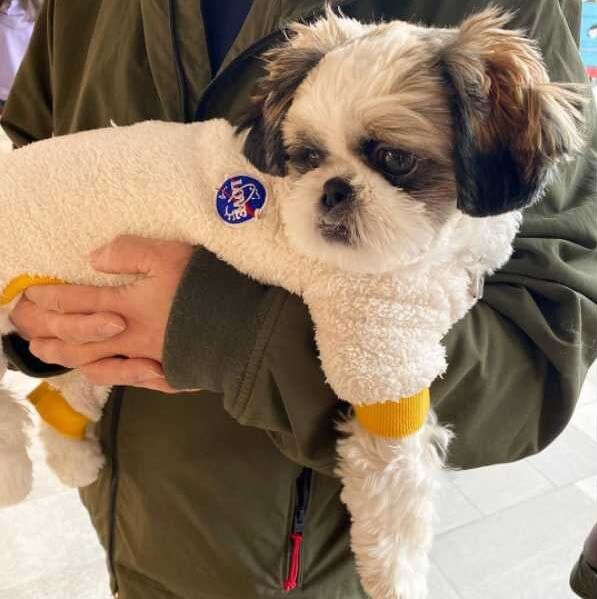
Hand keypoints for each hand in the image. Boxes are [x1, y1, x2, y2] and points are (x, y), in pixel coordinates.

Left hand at [10, 236, 193, 392]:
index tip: (29, 294)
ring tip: (43, 352)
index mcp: (127, 305)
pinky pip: (124, 377)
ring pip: (94, 360)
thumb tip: (93, 258)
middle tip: (21, 327)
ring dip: (64, 355)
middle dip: (45, 331)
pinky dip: (103, 374)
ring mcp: (145, 357)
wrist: (243, 328)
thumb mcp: (169, 255)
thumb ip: (129, 253)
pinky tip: (94, 371)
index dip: (50, 298)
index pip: (77, 302)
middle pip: (76, 336)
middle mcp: (128, 335)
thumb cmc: (207, 287)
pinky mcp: (164, 369)